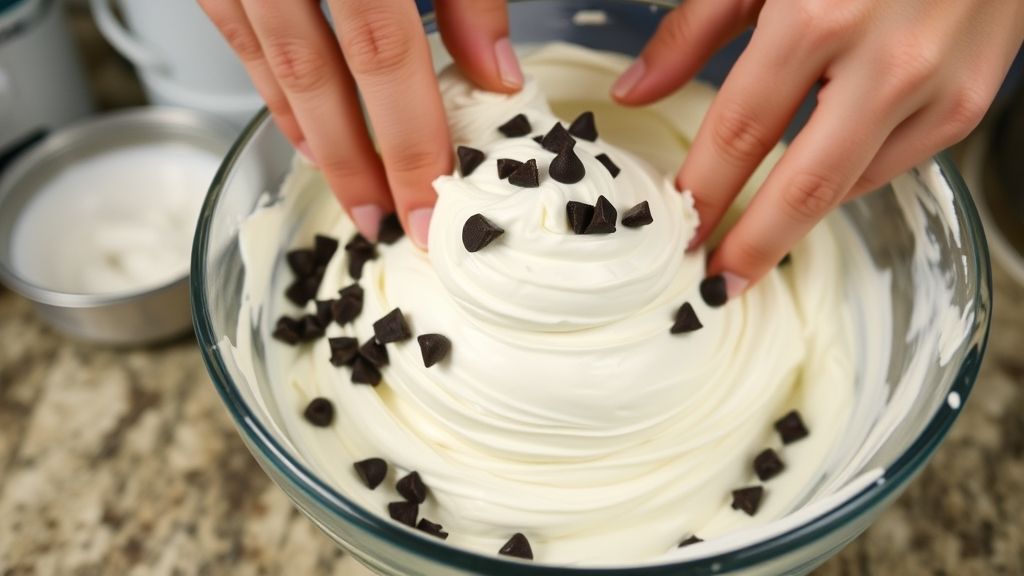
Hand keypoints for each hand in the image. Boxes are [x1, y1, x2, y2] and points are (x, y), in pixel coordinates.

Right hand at [198, 0, 519, 247]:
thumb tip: (497, 76)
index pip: (384, 55)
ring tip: (357, 197)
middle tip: (390, 227)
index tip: (429, 209)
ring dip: (316, 141)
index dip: (407, 140)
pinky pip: (238, 41)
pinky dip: (275, 96)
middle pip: (319, 79)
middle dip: (358, 164)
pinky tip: (306, 135)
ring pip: (275, 69)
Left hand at [613, 0, 1023, 295]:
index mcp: (819, 17)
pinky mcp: (972, 101)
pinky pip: (894, 163)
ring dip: (798, 214)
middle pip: (804, 189)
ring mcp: (940, 86)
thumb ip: (693, 30)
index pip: (740, 135)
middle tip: (715, 285)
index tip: (677, 236)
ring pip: (852, 184)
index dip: (702, 195)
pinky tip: (817, 171)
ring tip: (755, 231)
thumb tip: (633, 92)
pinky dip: (848, 176)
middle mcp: (886, 60)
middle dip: (752, 247)